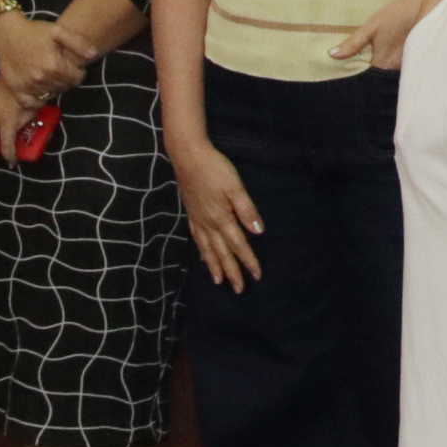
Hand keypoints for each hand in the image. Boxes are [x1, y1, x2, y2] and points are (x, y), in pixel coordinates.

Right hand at [0, 12, 88, 106]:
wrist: (5, 32)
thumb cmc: (33, 30)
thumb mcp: (57, 31)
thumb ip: (77, 43)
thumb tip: (93, 54)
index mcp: (54, 64)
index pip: (77, 79)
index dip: (79, 72)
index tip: (74, 67)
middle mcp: (41, 78)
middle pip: (64, 87)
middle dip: (67, 80)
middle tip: (61, 71)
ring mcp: (27, 85)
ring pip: (50, 95)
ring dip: (53, 88)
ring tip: (50, 76)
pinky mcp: (16, 89)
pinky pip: (31, 103)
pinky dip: (38, 99)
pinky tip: (39, 89)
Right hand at [172, 134, 263, 290]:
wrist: (188, 156)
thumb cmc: (215, 169)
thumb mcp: (236, 187)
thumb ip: (247, 210)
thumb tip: (258, 233)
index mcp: (222, 219)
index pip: (238, 245)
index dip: (248, 261)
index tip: (257, 276)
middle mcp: (209, 224)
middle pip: (222, 253)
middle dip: (231, 272)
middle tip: (239, 289)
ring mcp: (198, 220)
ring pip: (207, 250)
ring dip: (214, 266)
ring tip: (219, 282)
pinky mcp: (191, 214)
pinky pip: (197, 239)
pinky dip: (201, 251)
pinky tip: (203, 256)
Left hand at [331, 0, 441, 71]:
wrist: (425, 5)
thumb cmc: (396, 15)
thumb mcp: (372, 26)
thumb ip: (352, 44)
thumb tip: (332, 55)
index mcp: (383, 63)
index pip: (366, 78)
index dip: (359, 76)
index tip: (349, 72)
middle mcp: (396, 69)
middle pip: (379, 76)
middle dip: (371, 73)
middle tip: (362, 66)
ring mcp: (407, 65)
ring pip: (390, 72)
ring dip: (383, 67)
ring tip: (378, 57)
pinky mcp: (414, 58)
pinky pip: (401, 66)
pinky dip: (395, 62)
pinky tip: (392, 52)